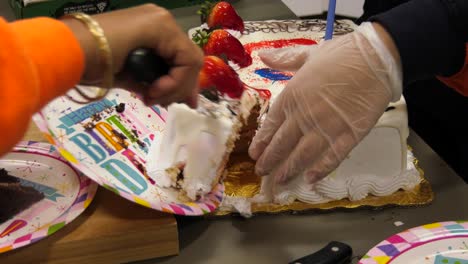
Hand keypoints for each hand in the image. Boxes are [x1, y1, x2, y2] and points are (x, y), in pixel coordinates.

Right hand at [62, 4, 203, 106]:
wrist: (69, 53)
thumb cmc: (92, 64)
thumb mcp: (133, 76)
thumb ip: (158, 83)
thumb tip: (180, 98)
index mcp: (154, 29)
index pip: (183, 58)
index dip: (185, 83)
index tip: (177, 103)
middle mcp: (161, 20)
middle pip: (189, 59)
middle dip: (184, 87)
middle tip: (169, 104)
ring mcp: (162, 20)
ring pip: (190, 60)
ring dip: (176, 86)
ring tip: (152, 97)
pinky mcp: (161, 26)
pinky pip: (184, 59)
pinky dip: (174, 81)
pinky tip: (153, 90)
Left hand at [248, 22, 401, 183]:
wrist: (377, 59)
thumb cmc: (342, 54)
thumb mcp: (308, 53)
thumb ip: (284, 60)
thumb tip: (262, 56)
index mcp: (292, 96)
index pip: (271, 125)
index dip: (262, 141)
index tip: (254, 153)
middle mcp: (304, 116)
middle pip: (282, 144)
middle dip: (270, 160)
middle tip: (261, 172)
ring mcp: (326, 128)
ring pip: (302, 155)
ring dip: (289, 170)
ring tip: (280, 181)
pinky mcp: (349, 136)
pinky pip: (331, 158)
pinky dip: (320, 170)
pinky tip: (310, 180)